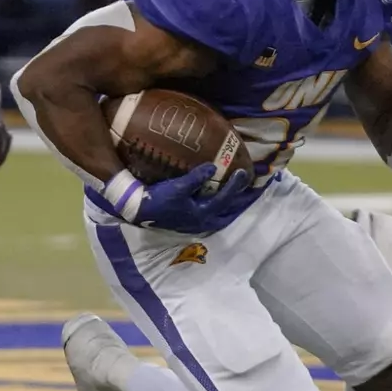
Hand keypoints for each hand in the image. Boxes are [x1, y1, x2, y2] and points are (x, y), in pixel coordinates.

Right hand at [103, 163, 250, 234]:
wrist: (138, 211)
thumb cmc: (158, 200)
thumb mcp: (177, 188)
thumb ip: (196, 178)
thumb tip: (213, 167)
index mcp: (202, 214)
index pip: (225, 199)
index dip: (236, 186)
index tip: (244, 172)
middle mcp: (202, 221)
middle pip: (228, 212)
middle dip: (241, 202)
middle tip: (253, 190)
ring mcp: (195, 223)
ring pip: (221, 216)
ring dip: (232, 207)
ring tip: (241, 198)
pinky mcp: (188, 221)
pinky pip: (211, 215)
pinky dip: (220, 208)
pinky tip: (217, 201)